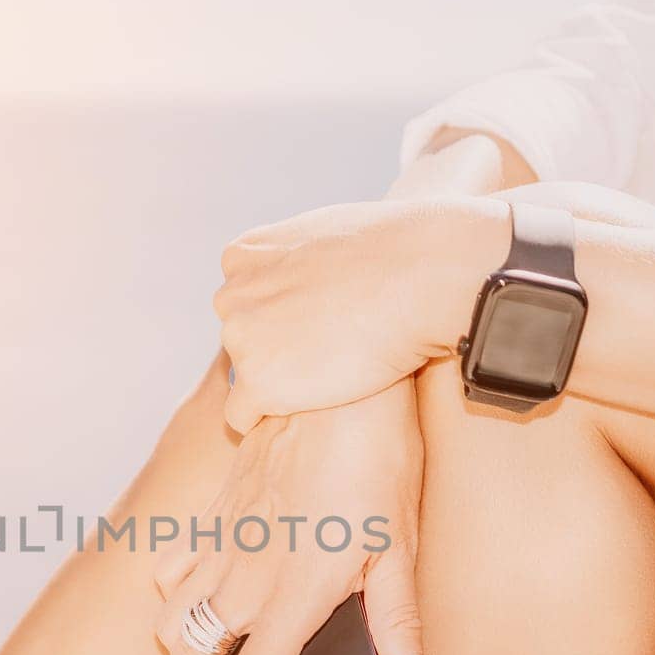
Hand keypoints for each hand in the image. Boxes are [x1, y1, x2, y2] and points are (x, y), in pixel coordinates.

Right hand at [153, 381, 430, 654]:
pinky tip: (198, 595)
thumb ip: (398, 619)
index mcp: (294, 593)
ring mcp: (222, 540)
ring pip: (171, 616)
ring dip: (180, 651)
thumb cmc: (377, 458)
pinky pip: (174, 565)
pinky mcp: (215, 511)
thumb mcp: (402, 543)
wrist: (337, 381)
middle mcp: (246, 574)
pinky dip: (174, 594)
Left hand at [214, 196, 504, 433]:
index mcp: (244, 256)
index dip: (282, 317)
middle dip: (276, 349)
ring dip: (279, 383)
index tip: (320, 323)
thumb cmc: (394, 252)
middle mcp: (231, 296)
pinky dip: (266, 421)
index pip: (243, 300)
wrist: (424, 277)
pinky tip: (304, 413)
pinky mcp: (257, 384)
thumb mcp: (325, 234)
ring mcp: (240, 341)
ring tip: (331, 377)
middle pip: (242, 339)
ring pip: (244, 377)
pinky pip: (240, 417)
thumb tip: (302, 274)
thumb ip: (297, 259)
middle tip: (330, 353)